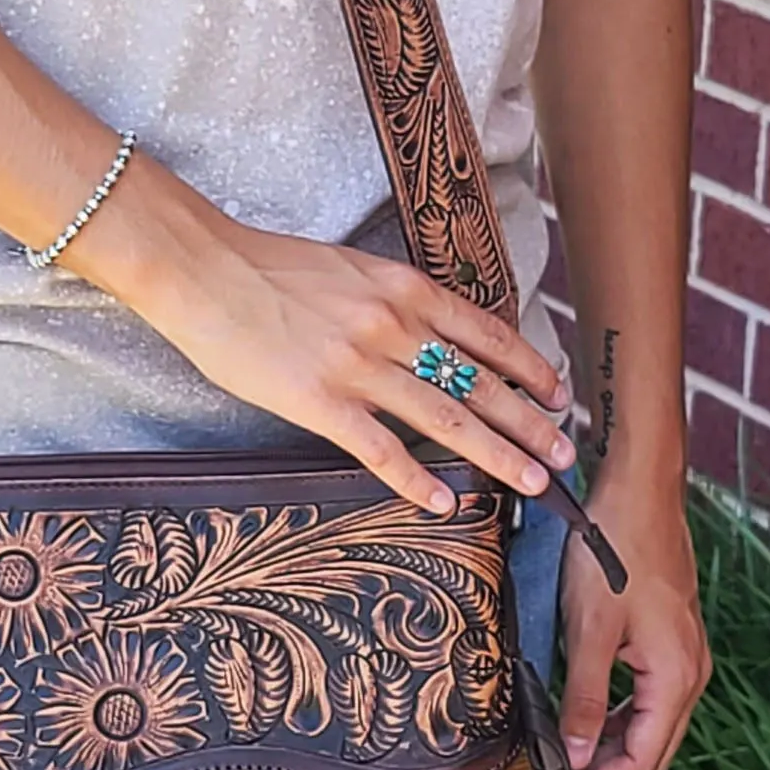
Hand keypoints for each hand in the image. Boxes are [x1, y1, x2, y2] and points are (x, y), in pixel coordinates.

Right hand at [76, 168, 575, 513]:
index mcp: (404, 289)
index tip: (559, 396)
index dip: (531, 369)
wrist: (205, 270)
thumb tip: (437, 337)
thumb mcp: (353, 270)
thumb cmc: (270, 268)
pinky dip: (416, 479)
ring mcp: (358, 366)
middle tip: (564, 455)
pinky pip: (380, 449)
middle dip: (530, 423)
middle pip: (480, 383)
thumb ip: (397, 302)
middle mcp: (393, 326)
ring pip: (446, 419)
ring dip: (497, 455)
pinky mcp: (318, 401)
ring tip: (531, 483)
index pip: (488, 333)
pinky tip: (443, 502)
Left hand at [553, 464, 705, 769]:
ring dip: (609, 746)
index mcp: (676, 677)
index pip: (643, 761)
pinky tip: (582, 716)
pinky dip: (614, 716)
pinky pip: (645, 696)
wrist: (640, 491)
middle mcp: (688, 673)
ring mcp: (682, 656)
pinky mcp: (668, 640)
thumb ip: (582, 695)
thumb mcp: (590, 629)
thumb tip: (573, 753)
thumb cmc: (616, 549)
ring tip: (563, 755)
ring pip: (647, 725)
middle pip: (651, 751)